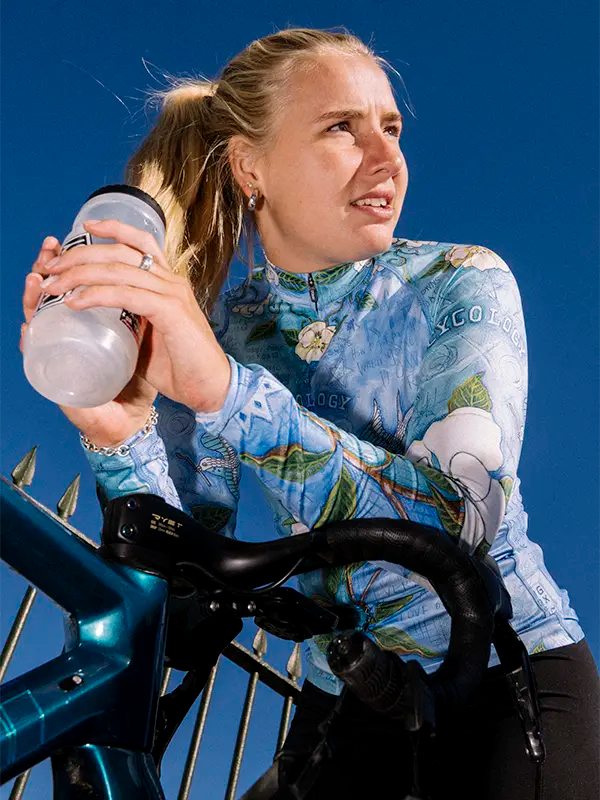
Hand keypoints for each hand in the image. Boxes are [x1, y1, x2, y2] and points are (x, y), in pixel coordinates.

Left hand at [22, 221, 230, 446]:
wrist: (211, 389)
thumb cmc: (181, 368)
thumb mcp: (149, 336)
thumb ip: (129, 321)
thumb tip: (95, 320)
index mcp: (167, 283)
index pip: (139, 242)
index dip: (111, 229)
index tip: (83, 228)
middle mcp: (171, 281)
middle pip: (121, 251)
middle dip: (79, 255)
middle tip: (50, 269)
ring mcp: (172, 294)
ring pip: (119, 269)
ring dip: (80, 274)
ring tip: (53, 286)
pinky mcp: (170, 312)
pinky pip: (127, 295)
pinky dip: (97, 295)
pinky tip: (76, 302)